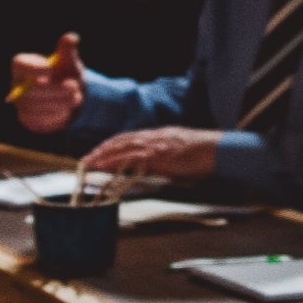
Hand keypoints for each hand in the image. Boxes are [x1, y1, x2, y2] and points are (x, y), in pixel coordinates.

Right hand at [10, 33, 85, 133]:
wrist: (67, 98)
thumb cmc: (65, 74)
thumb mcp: (68, 62)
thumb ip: (67, 51)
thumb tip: (71, 37)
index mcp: (24, 65)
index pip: (19, 64)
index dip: (33, 68)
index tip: (50, 70)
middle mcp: (17, 84)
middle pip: (29, 89)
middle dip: (54, 89)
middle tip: (74, 87)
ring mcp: (21, 103)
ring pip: (34, 106)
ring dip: (58, 102)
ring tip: (76, 98)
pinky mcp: (28, 119)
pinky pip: (38, 119)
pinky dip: (55, 115)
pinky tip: (67, 110)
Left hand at [82, 126, 218, 183]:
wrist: (217, 150)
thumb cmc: (203, 154)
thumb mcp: (179, 151)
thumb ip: (164, 156)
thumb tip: (151, 165)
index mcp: (158, 135)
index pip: (129, 138)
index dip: (111, 144)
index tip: (98, 152)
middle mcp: (153, 137)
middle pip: (120, 141)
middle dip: (101, 150)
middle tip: (85, 160)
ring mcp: (154, 145)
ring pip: (121, 147)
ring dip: (102, 156)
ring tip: (88, 164)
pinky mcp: (157, 155)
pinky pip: (130, 158)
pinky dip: (114, 162)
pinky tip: (104, 167)